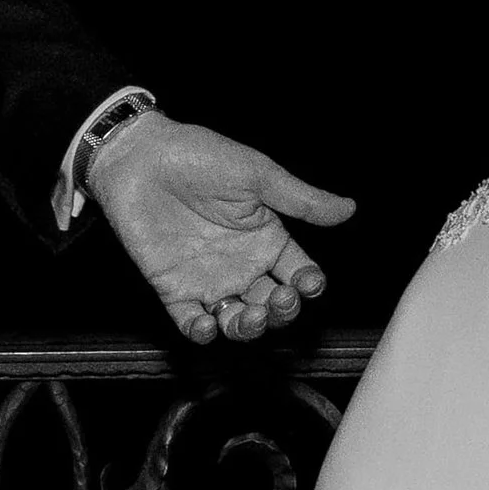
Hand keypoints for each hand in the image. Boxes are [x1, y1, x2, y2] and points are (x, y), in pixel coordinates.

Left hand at [86, 113, 356, 344]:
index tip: (308, 282)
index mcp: (266, 237)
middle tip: (280, 299)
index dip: (309, 285)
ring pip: (238, 321)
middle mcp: (241, 264)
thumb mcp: (257, 174)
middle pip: (273, 305)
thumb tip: (348, 209)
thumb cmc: (198, 156)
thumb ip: (300, 199)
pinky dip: (202, 333)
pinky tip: (208, 324)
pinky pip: (191, 323)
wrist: (140, 156)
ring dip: (250, 328)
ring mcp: (208, 279)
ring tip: (250, 315)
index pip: (299, 273)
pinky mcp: (173, 288)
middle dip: (283, 311)